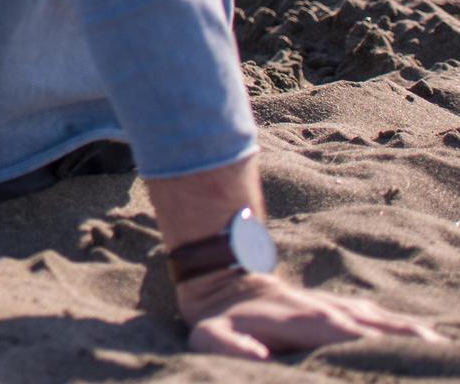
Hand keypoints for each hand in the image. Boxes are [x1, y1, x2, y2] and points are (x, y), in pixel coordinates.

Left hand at [182, 269, 436, 359]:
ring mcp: (341, 309)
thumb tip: (258, 359)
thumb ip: (233, 349)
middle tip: (444, 365)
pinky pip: (385, 322)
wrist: (225, 281)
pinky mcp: (346, 311)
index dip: (377, 351)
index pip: (350, 338)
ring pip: (388, 325)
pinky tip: (432, 343)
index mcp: (307, 323)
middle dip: (411, 350)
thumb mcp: (212, 336)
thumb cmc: (220, 319)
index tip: (405, 368)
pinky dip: (409, 333)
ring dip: (418, 341)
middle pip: (381, 332)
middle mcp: (332, 312)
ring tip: (447, 358)